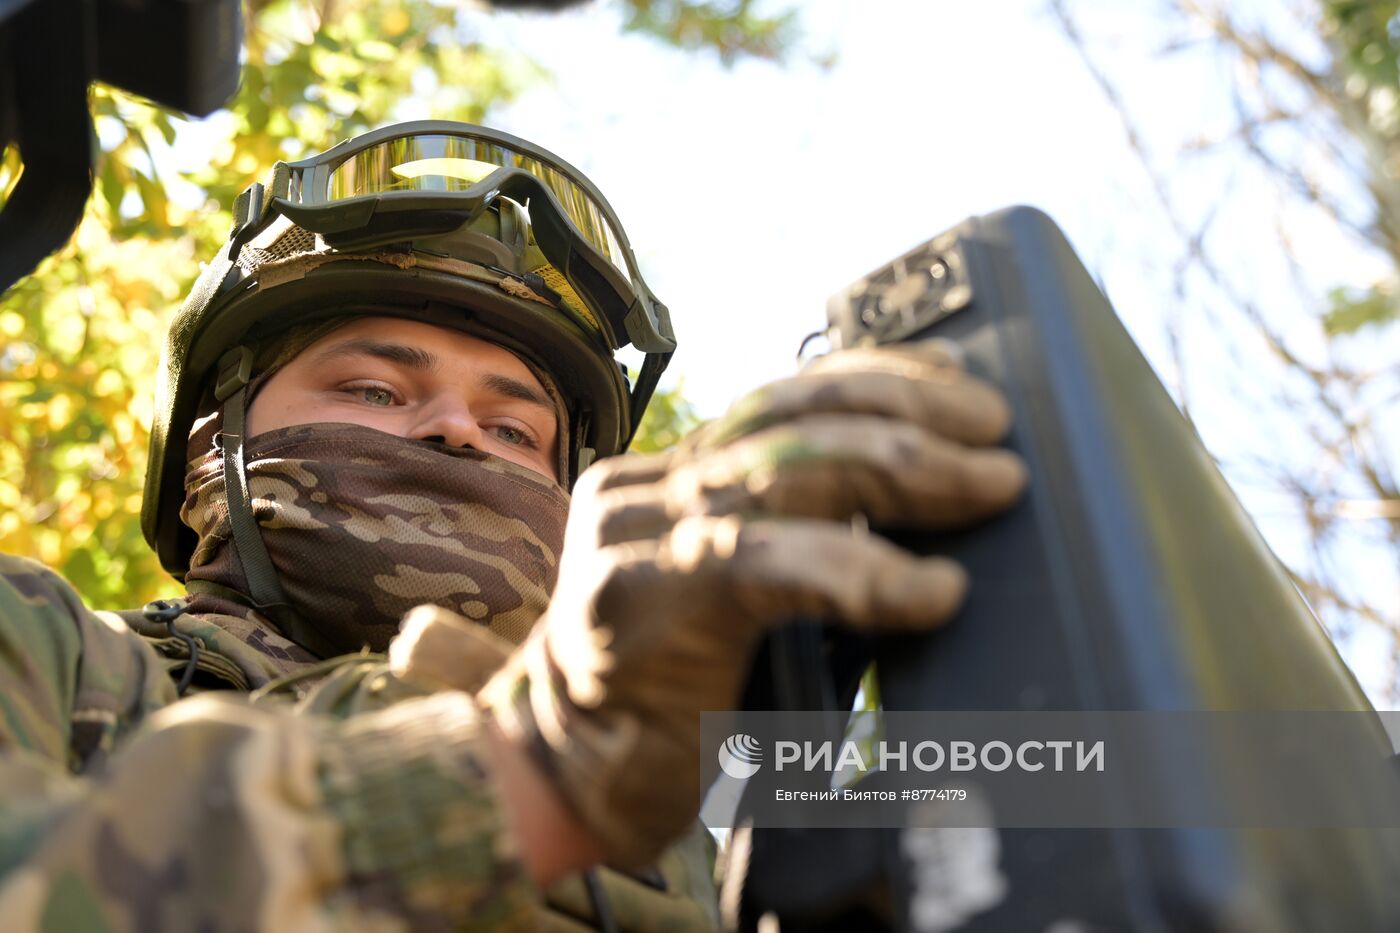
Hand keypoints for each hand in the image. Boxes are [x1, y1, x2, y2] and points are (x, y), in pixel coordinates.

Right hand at [478, 341, 1026, 867]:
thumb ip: (783, 539)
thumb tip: (915, 502)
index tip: (954, 377)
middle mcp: (648, 487)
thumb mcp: (723, 594)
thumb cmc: (664, 696)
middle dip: (909, 416)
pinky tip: (933, 591)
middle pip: (792, 418)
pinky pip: (772, 563)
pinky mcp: (644, 597)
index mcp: (666, 476)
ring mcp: (639, 536)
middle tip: (996, 435)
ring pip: (788, 471)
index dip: (875, 376)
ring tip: (992, 486)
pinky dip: (866, 572)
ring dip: (909, 474)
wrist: (558, 776)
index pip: (781, 395)